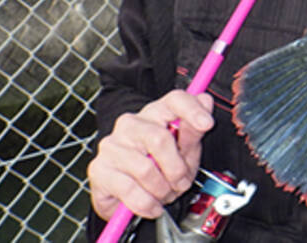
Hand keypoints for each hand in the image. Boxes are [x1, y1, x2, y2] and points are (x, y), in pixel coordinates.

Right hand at [88, 91, 214, 219]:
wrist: (127, 196)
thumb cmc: (159, 168)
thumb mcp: (185, 152)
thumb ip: (194, 132)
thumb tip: (205, 103)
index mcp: (156, 113)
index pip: (175, 99)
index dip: (192, 110)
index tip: (207, 124)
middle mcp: (131, 124)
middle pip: (160, 138)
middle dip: (176, 169)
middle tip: (180, 183)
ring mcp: (112, 145)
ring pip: (145, 168)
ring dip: (162, 189)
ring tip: (163, 194)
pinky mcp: (99, 169)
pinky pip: (130, 189)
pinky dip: (146, 203)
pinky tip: (151, 205)